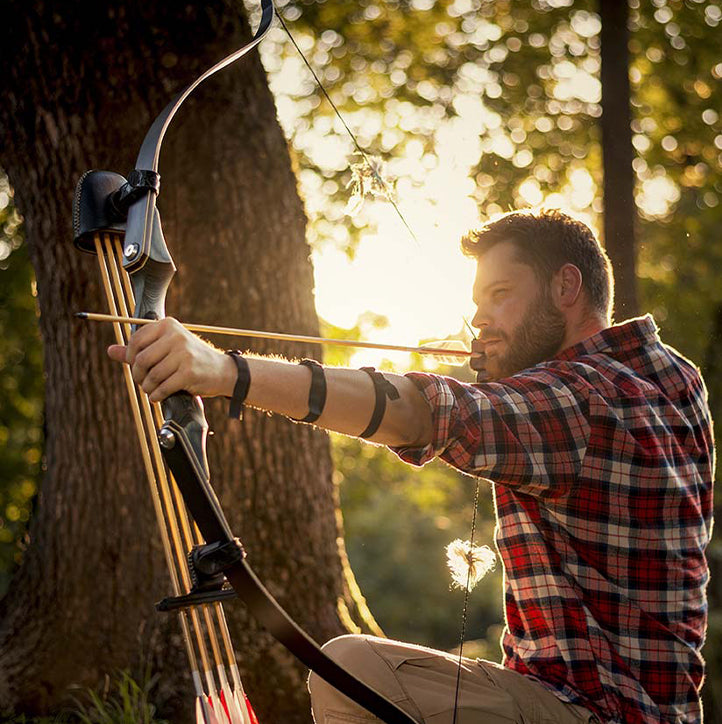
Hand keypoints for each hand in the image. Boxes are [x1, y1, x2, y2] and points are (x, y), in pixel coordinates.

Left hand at [107, 318, 235, 401]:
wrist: (222, 371)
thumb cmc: (191, 359)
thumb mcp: (166, 349)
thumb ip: (138, 350)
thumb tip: (110, 351)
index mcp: (168, 326)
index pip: (136, 341)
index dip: (130, 358)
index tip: (136, 368)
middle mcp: (176, 336)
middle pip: (141, 359)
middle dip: (138, 375)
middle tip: (143, 382)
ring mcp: (184, 354)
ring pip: (151, 375)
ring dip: (148, 388)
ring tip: (152, 390)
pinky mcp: (189, 372)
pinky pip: (162, 387)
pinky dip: (157, 395)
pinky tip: (159, 396)